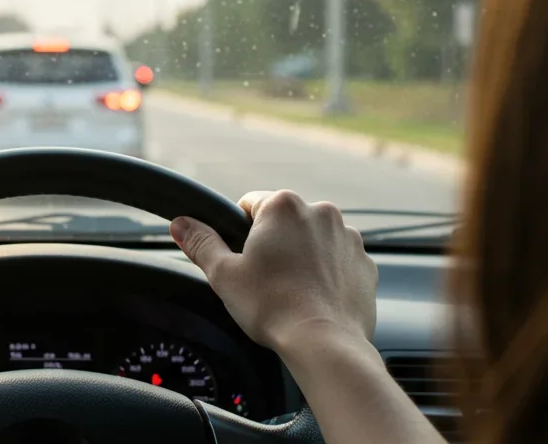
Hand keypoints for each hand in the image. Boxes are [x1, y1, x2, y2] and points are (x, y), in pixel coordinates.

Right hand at [170, 190, 376, 350]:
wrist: (326, 344)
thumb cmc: (273, 308)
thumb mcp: (224, 275)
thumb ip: (201, 243)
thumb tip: (181, 223)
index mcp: (283, 206)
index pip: (250, 204)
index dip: (240, 232)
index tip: (243, 260)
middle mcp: (321, 212)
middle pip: (285, 221)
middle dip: (274, 244)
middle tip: (265, 279)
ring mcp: (348, 237)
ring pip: (314, 240)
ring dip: (303, 256)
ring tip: (292, 291)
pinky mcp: (366, 263)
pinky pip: (340, 260)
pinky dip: (328, 274)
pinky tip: (316, 298)